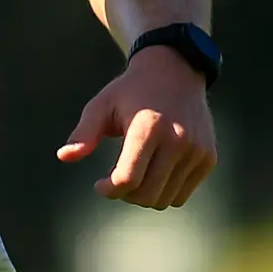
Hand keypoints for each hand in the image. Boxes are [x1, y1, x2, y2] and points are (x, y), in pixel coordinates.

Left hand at [57, 45, 216, 208]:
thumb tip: (64, 156)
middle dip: (125, 195)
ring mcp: (197, 150)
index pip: (128, 179)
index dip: (109, 189)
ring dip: (145, 196)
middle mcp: (178, 140)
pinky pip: (183, 194)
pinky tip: (155, 172)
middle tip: (116, 179)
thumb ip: (84, 132)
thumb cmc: (131, 91)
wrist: (175, 71)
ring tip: (136, 175)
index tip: (99, 184)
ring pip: (166, 199)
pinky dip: (166, 191)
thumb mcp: (102, 105)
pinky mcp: (208, 158)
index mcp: (148, 127)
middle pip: (147, 195)